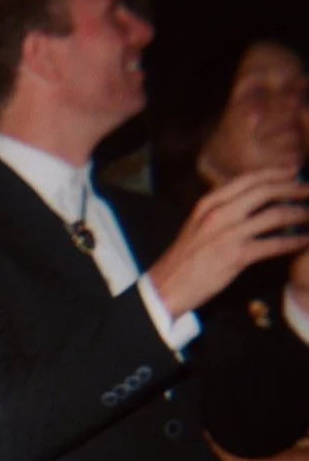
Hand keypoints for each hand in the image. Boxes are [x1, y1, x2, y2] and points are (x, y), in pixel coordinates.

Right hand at [152, 167, 308, 317]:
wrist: (165, 288)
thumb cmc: (182, 261)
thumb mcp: (196, 225)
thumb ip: (220, 211)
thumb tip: (247, 204)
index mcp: (208, 203)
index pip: (248, 179)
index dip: (275, 173)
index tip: (294, 171)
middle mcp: (219, 213)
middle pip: (266, 191)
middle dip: (294, 188)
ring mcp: (228, 233)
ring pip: (275, 215)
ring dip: (300, 213)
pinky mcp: (236, 255)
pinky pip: (275, 244)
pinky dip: (295, 241)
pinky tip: (305, 240)